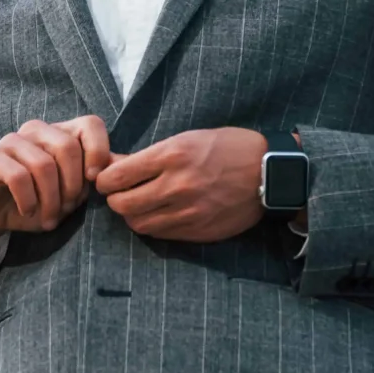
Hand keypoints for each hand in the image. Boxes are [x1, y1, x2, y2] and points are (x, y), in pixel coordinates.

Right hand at [0, 116, 112, 252]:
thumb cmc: (35, 201)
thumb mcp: (68, 195)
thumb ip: (90, 181)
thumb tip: (118, 172)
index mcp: (60, 134)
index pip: (90, 124)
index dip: (98, 150)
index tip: (94, 182)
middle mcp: (37, 131)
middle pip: (68, 146)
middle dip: (72, 186)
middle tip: (66, 209)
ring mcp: (12, 141)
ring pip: (43, 165)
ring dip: (50, 200)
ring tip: (48, 218)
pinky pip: (18, 177)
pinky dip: (28, 201)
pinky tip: (27, 212)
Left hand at [96, 127, 268, 243]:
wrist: (270, 173)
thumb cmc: (229, 148)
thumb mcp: (188, 138)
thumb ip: (150, 155)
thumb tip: (115, 163)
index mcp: (172, 155)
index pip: (117, 176)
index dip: (103, 179)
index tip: (105, 178)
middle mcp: (177, 186)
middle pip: (122, 204)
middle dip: (114, 199)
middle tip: (119, 193)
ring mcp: (188, 212)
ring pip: (139, 223)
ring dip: (133, 214)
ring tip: (139, 204)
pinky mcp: (198, 230)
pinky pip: (161, 234)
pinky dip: (153, 225)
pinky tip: (160, 214)